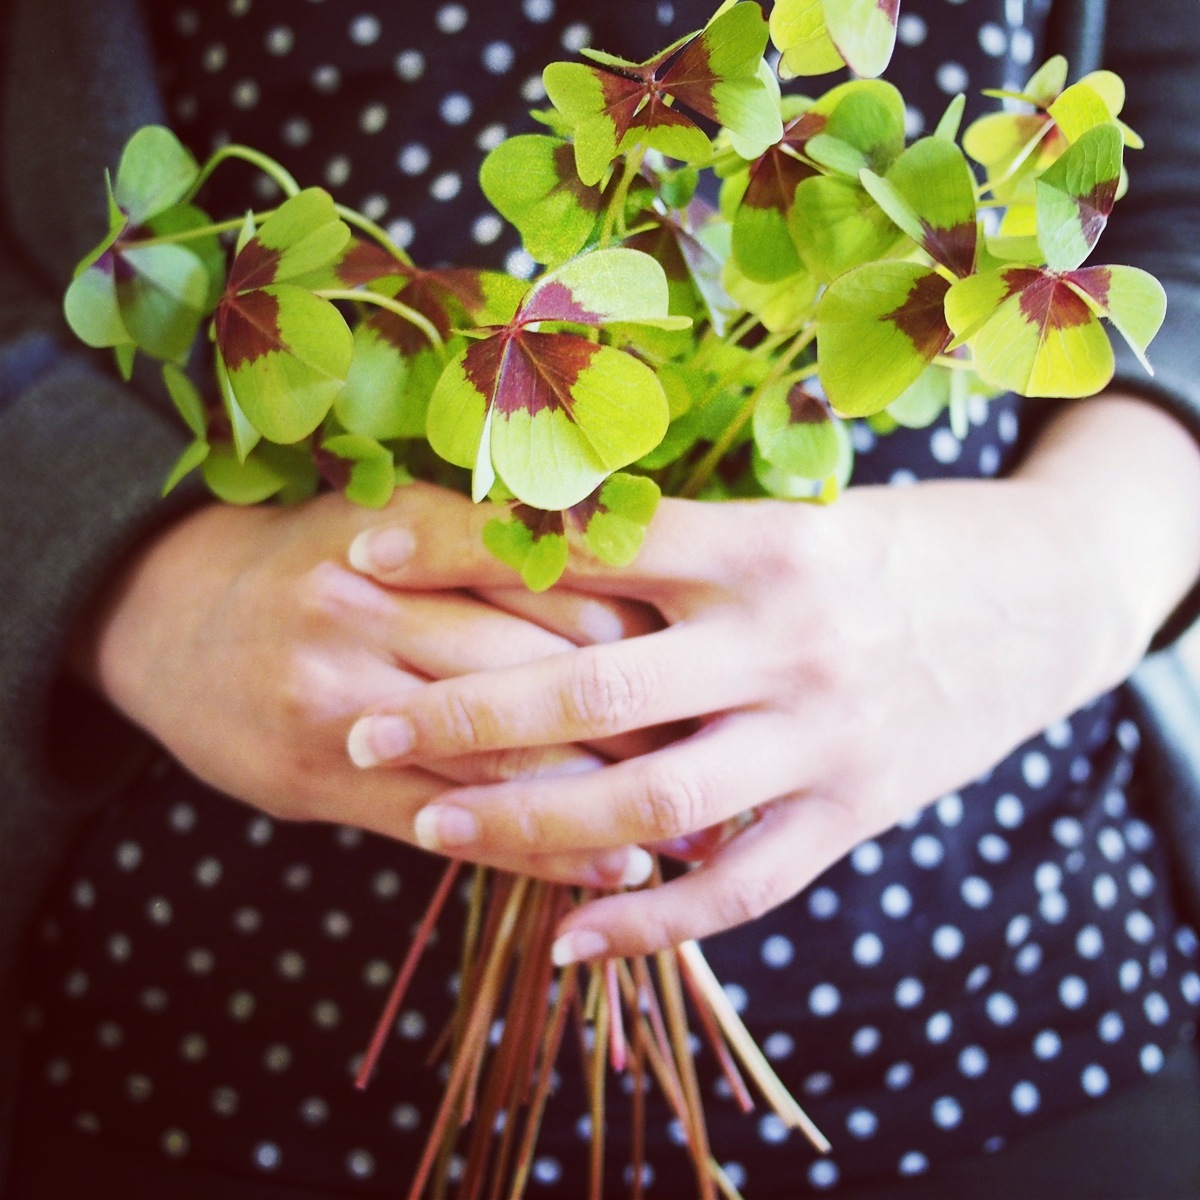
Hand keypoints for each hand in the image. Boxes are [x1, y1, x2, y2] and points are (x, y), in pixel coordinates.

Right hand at [69, 488, 656, 888]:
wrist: (165, 618)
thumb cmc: (309, 561)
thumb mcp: (386, 515)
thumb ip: (492, 541)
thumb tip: (631, 574)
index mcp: (399, 533)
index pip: (546, 573)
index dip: (639, 613)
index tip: (710, 647)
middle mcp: (368, 615)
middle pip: (539, 669)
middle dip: (645, 712)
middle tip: (729, 740)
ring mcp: (340, 705)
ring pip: (501, 759)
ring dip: (609, 798)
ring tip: (697, 824)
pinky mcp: (319, 784)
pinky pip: (448, 826)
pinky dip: (538, 853)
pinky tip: (610, 866)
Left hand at [345, 397, 1199, 958]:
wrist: (1045, 595)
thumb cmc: (899, 542)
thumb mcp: (798, 516)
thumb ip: (685, 546)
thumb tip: (543, 550)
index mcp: (764, 545)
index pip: (589, 547)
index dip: (468, 552)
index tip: (369, 559)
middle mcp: (786, 642)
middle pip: (599, 688)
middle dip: (469, 712)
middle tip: (366, 728)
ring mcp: (822, 738)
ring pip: (656, 802)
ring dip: (536, 822)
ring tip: (437, 828)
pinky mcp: (857, 811)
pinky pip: (743, 884)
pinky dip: (653, 921)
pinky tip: (571, 938)